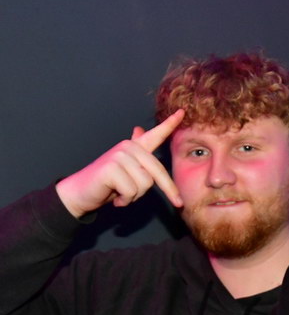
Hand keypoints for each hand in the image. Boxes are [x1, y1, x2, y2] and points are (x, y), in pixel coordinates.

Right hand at [56, 109, 184, 217]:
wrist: (79, 193)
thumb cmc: (106, 184)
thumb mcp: (126, 170)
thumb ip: (137, 155)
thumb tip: (139, 130)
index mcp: (135, 147)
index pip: (157, 134)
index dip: (170, 123)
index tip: (183, 111)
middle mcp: (129, 147)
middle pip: (157, 172)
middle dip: (167, 191)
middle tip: (176, 203)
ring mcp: (120, 155)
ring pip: (146, 184)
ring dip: (135, 196)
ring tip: (121, 193)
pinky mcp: (112, 167)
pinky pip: (132, 191)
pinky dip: (125, 200)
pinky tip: (115, 197)